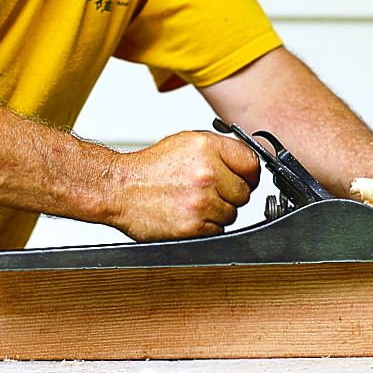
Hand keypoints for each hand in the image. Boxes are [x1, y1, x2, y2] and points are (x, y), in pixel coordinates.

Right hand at [109, 130, 259, 240]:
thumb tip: (247, 163)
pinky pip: (218, 229)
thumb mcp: (187, 143)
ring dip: (218, 211)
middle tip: (211, 191)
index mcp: (208, 147)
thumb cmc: (151, 168)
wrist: (121, 188)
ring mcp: (202, 201)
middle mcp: (208, 173)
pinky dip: (207, 226)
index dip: (250, 173)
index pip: (252, 163)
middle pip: (245, 192)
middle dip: (231, 193)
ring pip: (233, 213)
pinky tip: (189, 214)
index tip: (246, 178)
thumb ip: (220, 150)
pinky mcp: (194, 226)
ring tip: (195, 201)